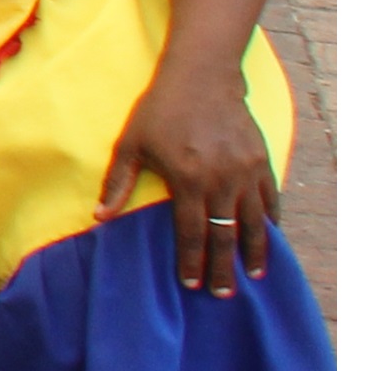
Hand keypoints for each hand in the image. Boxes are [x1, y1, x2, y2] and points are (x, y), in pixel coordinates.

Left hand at [97, 61, 277, 296]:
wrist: (202, 76)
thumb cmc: (160, 109)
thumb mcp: (131, 143)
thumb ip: (118, 182)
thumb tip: (99, 217)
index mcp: (188, 179)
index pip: (191, 231)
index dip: (191, 260)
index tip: (191, 283)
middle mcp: (222, 179)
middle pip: (225, 234)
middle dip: (223, 268)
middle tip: (222, 294)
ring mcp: (246, 171)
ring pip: (255, 222)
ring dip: (255, 251)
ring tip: (253, 277)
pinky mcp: (262, 160)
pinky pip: (271, 199)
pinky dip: (271, 221)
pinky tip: (270, 238)